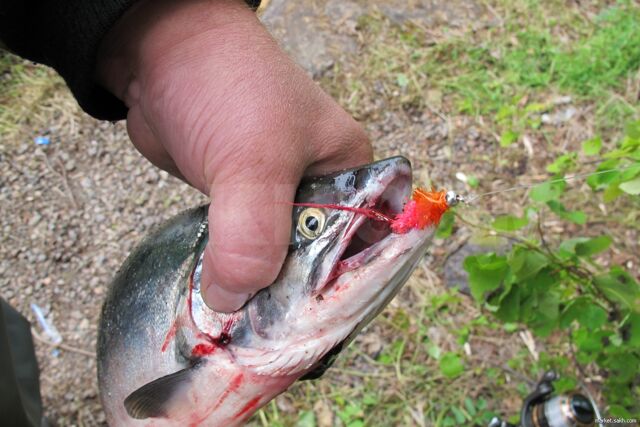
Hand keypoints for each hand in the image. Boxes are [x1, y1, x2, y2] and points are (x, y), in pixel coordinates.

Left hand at [97, 0, 371, 311]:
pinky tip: (219, 295)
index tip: (306, 329)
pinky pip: (242, 249)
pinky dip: (231, 272)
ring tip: (239, 323)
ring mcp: (277, 197)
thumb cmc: (226, 84)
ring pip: (275, 258)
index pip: (364, 247)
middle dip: (291, 296)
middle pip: (317, 261)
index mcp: (349, 173)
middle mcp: (320, 189)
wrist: (159, 52)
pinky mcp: (240, 203)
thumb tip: (234, 299)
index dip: (340, 289)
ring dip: (256, 286)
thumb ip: (254, 235)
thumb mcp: (254, 160)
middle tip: (262, 333)